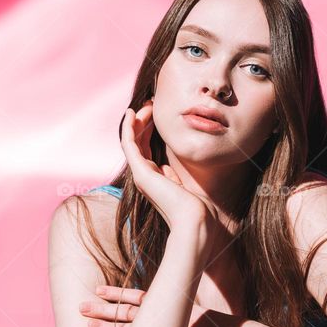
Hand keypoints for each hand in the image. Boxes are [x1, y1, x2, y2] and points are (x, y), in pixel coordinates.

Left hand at [80, 285, 239, 326]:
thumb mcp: (201, 314)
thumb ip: (183, 314)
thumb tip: (173, 314)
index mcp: (172, 306)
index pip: (137, 298)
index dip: (117, 294)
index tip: (98, 289)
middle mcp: (166, 319)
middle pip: (128, 312)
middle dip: (104, 308)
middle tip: (81, 305)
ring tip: (87, 324)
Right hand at [120, 100, 217, 234]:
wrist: (194, 222)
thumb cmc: (196, 208)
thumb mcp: (184, 186)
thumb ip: (173, 176)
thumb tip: (168, 167)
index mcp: (155, 179)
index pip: (146, 148)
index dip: (149, 129)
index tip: (157, 113)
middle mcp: (145, 176)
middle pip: (138, 142)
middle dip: (143, 122)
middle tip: (151, 104)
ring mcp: (141, 174)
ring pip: (132, 141)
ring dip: (136, 121)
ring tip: (145, 105)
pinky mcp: (142, 173)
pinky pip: (130, 145)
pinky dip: (129, 128)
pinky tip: (132, 113)